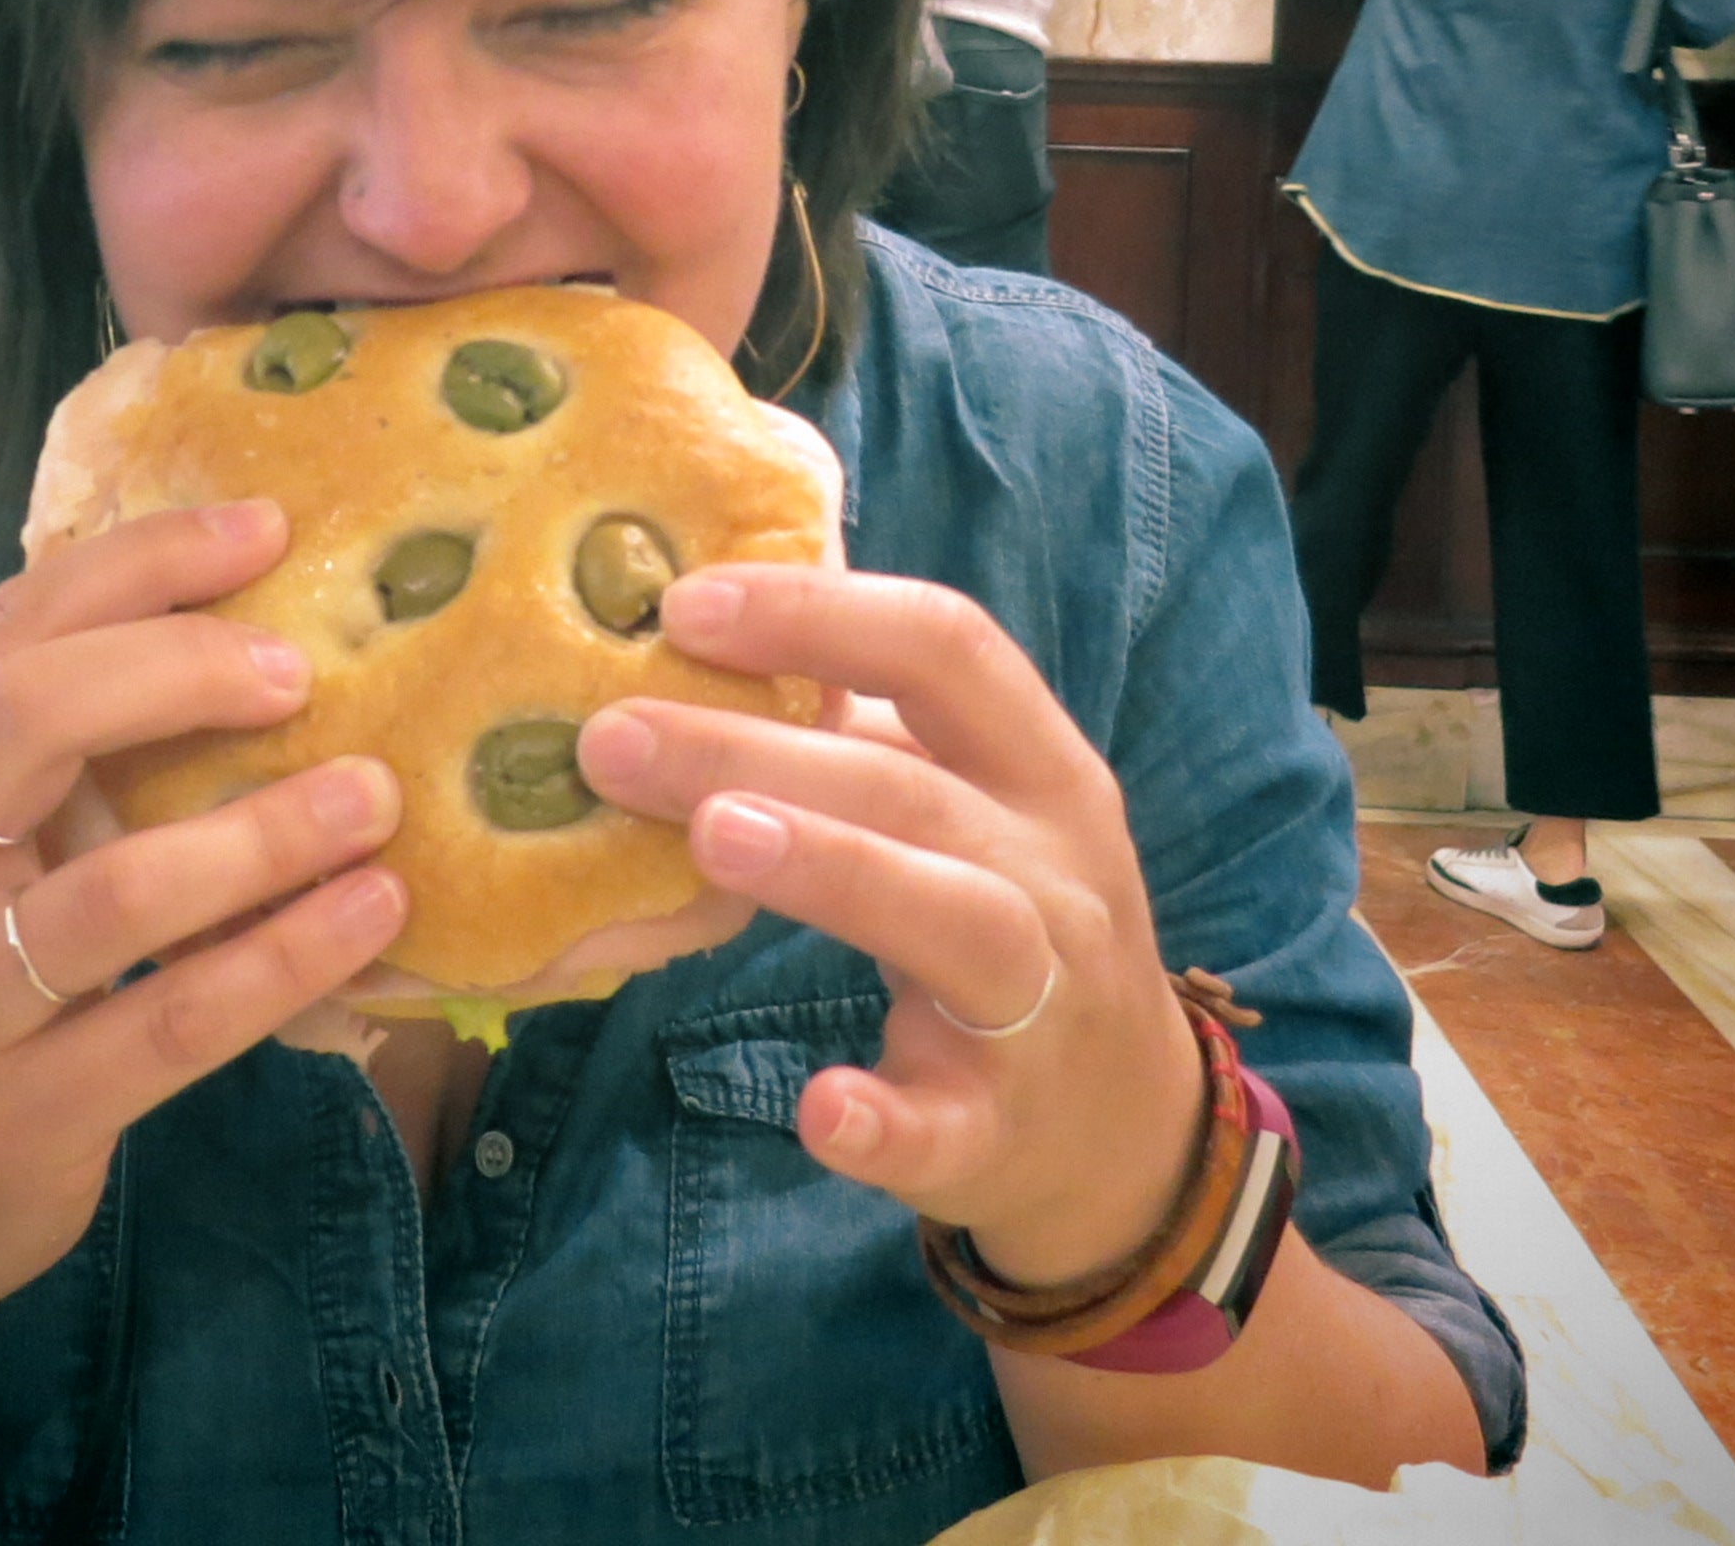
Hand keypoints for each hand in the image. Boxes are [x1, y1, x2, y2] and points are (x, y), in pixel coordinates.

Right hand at [0, 501, 407, 1335]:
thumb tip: (210, 618)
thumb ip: (30, 758)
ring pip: (117, 887)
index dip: (139, 561)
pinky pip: (174, 1020)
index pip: (7, 628)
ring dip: (264, 832)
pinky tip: (367, 916)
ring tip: (373, 797)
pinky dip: (284, 959)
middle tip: (303, 666)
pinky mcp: (21, 1116)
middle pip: (29, 717)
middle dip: (181, 669)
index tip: (263, 528)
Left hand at [576, 564, 1202, 1287]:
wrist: (1121, 1130)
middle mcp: (1055, 873)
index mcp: (1040, 770)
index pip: (947, 649)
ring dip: (835, 870)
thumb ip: (870, 736)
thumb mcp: (977, 810)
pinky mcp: (999, 1131)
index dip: (819, 613)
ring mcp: (1040, 1006)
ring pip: (958, 922)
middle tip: (613, 734)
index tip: (681, 604)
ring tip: (711, 838)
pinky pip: (947, 1127)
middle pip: (914, 788)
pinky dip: (886, 1121)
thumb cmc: (1010, 924)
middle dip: (757, 748)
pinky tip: (818, 1109)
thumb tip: (696, 644)